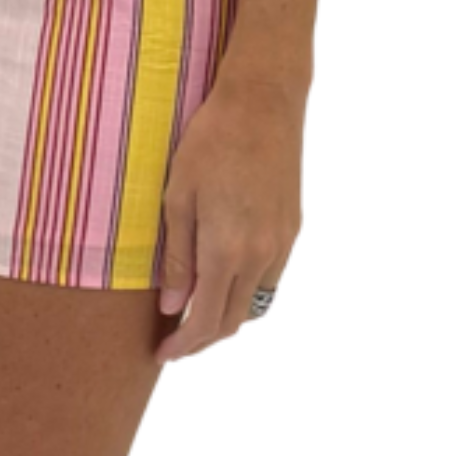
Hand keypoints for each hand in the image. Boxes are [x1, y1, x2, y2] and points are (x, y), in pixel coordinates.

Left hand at [154, 71, 302, 360]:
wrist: (264, 102)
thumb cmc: (210, 141)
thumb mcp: (177, 198)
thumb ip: (177, 259)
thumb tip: (171, 307)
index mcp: (227, 250)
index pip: (206, 320)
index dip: (183, 345)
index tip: (162, 354)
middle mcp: (261, 255)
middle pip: (234, 320)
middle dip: (203, 338)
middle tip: (174, 340)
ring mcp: (282, 243)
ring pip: (256, 303)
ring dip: (227, 317)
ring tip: (196, 312)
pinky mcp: (293, 228)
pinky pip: (270, 278)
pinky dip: (247, 291)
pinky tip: (225, 279)